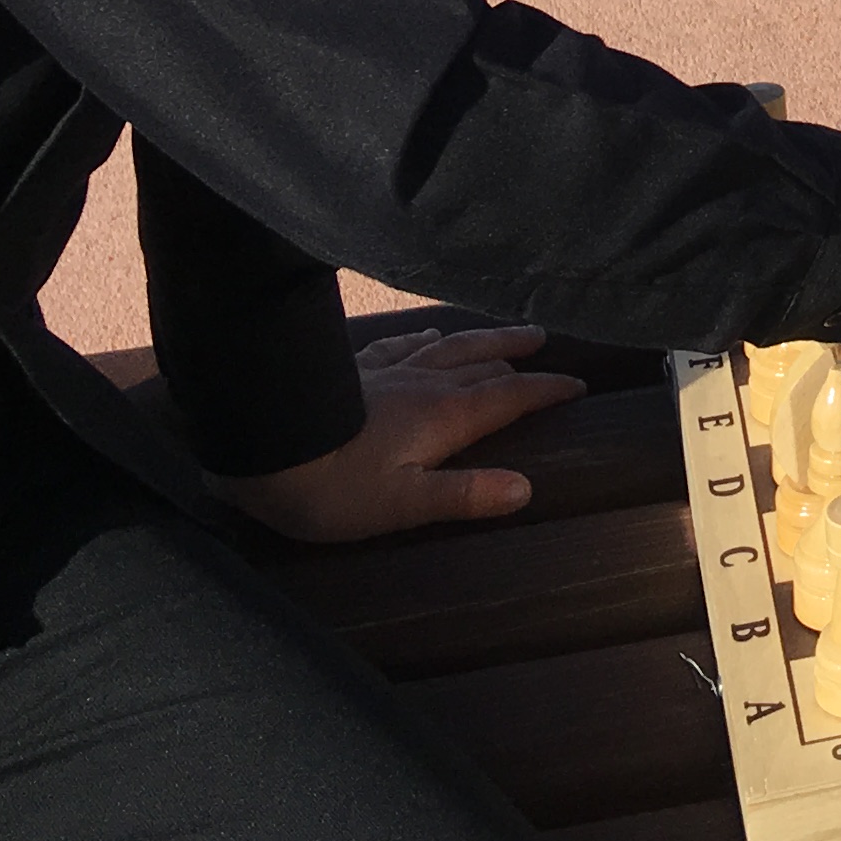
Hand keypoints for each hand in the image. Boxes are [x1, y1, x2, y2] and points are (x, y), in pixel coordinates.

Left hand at [210, 324, 584, 544]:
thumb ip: (464, 495)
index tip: (578, 387)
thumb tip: (525, 489)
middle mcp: (424, 385)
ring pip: (451, 348)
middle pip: (484, 363)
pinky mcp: (355, 369)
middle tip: (550, 352)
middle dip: (521, 360)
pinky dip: (428, 340)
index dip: (545, 391)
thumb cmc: (331, 489)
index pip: (508, 397)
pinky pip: (404, 345)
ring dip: (486, 341)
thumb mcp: (401, 506)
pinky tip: (431, 337)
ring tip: (510, 334)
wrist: (262, 446)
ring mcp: (388, 371)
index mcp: (443, 417)